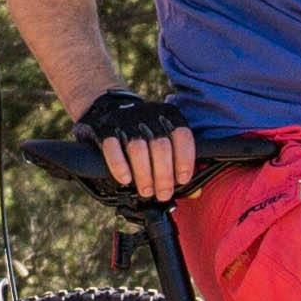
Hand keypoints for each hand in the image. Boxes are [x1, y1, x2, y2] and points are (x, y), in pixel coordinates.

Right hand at [76, 81, 201, 203]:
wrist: (108, 107)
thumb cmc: (144, 132)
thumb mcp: (164, 137)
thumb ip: (179, 161)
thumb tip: (196, 193)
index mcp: (168, 115)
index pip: (182, 135)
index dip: (184, 160)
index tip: (182, 180)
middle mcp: (148, 116)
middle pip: (160, 146)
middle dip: (163, 175)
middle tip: (163, 193)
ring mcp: (125, 121)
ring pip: (137, 149)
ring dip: (143, 175)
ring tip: (146, 191)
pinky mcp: (104, 128)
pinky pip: (112, 147)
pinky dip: (119, 166)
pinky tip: (125, 179)